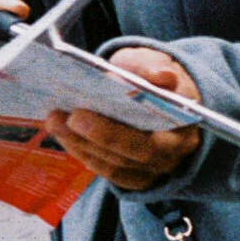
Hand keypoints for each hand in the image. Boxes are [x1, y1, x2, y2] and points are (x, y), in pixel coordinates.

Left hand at [45, 46, 204, 190]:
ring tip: (55, 121)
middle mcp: (172, 155)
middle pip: (135, 154)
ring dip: (82, 144)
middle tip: (67, 116)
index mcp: (184, 126)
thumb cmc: (156, 80)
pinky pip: (108, 171)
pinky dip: (84, 152)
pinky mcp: (135, 177)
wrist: (161, 97)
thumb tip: (161, 76)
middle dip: (99, 136)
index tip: (93, 109)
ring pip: (116, 165)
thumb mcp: (156, 63)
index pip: (158, 137)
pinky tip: (65, 135)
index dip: (124, 129)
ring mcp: (153, 170)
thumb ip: (153, 66)